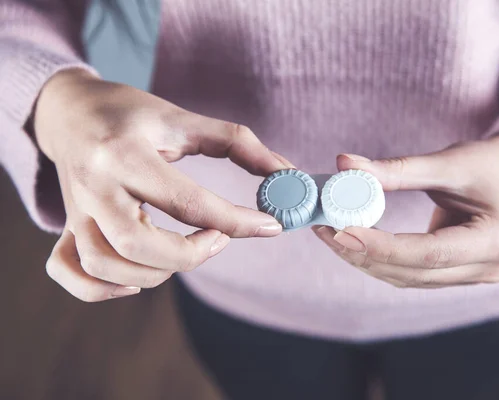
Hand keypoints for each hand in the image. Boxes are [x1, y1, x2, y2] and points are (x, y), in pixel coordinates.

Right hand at [35, 69, 291, 301]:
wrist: (70, 111)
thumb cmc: (132, 113)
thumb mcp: (182, 118)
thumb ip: (237, 142)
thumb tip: (284, 172)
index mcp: (125, 153)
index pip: (187, 201)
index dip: (236, 221)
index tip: (270, 226)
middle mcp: (95, 186)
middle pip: (138, 244)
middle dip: (191, 254)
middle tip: (220, 238)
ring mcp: (75, 210)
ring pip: (106, 265)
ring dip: (155, 273)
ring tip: (186, 252)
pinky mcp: (67, 225)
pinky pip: (70, 272)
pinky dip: (103, 289)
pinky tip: (138, 279)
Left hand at [313, 132, 498, 287]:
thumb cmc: (489, 162)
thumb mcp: (449, 161)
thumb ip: (397, 169)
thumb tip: (343, 165)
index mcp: (495, 241)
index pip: (428, 253)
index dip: (381, 246)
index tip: (340, 231)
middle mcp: (489, 268)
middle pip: (412, 272)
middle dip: (363, 254)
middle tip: (324, 230)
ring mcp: (474, 275)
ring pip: (406, 278)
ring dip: (365, 260)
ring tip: (330, 234)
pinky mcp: (457, 273)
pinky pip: (411, 274)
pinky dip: (380, 260)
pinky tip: (353, 242)